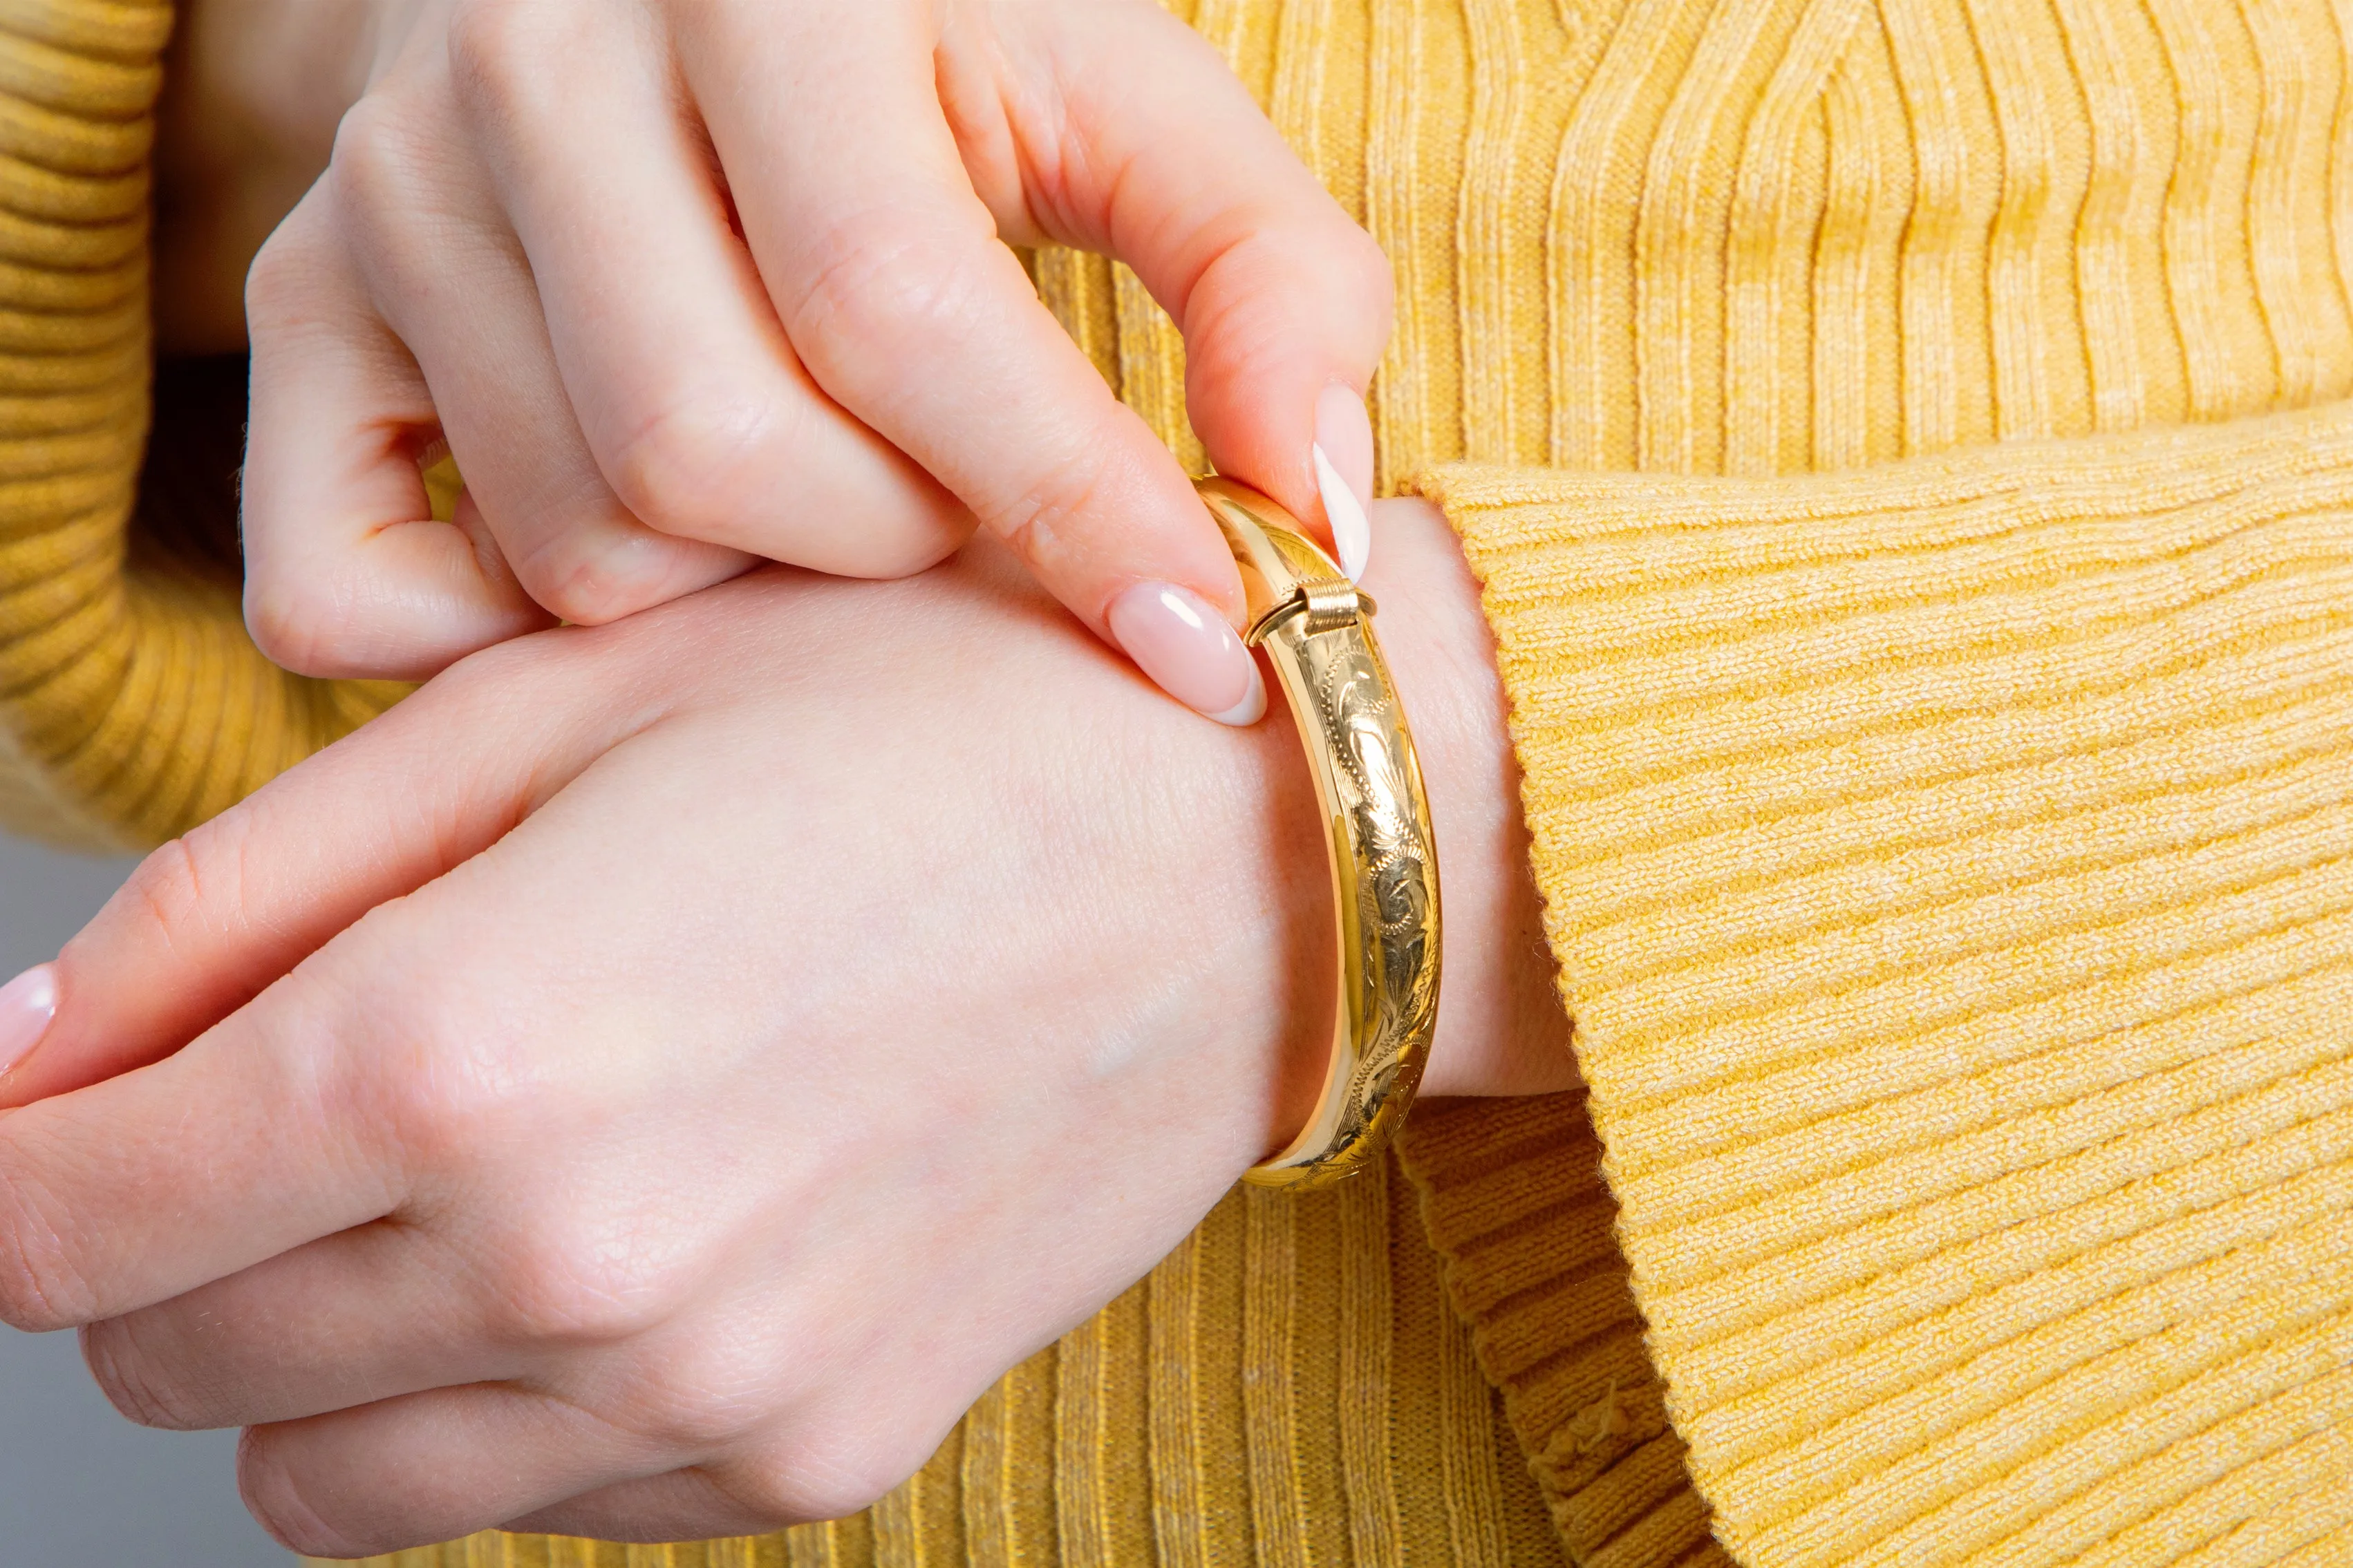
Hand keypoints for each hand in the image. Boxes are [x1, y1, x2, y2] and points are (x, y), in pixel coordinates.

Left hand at [0, 500, 1569, 1554]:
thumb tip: (35, 1066)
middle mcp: (570, 1271)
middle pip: (167, 1364)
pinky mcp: (807, 1456)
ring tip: (466, 1165)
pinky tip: (626, 1224)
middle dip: (162, 1232)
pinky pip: (527, 1500)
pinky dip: (502, 1396)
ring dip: (316, 1342)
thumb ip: (239, 900)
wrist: (1242, 856)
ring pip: (321, 1481)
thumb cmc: (922, 720)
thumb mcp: (552, 707)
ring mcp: (700, 1397)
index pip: (54, 1222)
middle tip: (300, 1080)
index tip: (64, 1099)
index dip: (21, 1157)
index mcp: (462, 1050)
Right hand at [229, 0, 1392, 725]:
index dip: (1070, 508)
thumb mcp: (1112, 94)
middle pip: (718, 453)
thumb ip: (1260, 265)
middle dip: (890, 539)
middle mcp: (529, 66)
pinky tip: (631, 545)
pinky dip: (495, 640)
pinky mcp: (293, 307)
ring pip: (580, 544)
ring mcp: (388, 194)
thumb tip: (1315, 506)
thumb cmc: (922, 51)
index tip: (1205, 644)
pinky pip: (348, 594)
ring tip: (817, 497)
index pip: (895, 311)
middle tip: (951, 498)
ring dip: (741, 588)